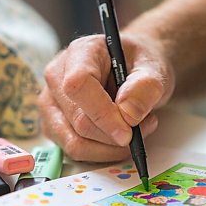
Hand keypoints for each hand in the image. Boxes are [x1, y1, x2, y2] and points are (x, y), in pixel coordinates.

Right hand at [38, 34, 174, 161]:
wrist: (133, 67)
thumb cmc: (138, 64)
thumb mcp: (153, 67)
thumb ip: (145, 86)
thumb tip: (128, 115)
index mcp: (80, 52)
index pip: (78, 85)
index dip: (102, 113)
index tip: (127, 132)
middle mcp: (57, 76)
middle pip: (78, 120)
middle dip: (114, 135)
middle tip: (146, 127)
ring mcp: (51, 102)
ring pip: (74, 142)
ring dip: (110, 148)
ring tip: (136, 132)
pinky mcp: (54, 125)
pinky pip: (75, 151)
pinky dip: (102, 152)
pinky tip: (119, 137)